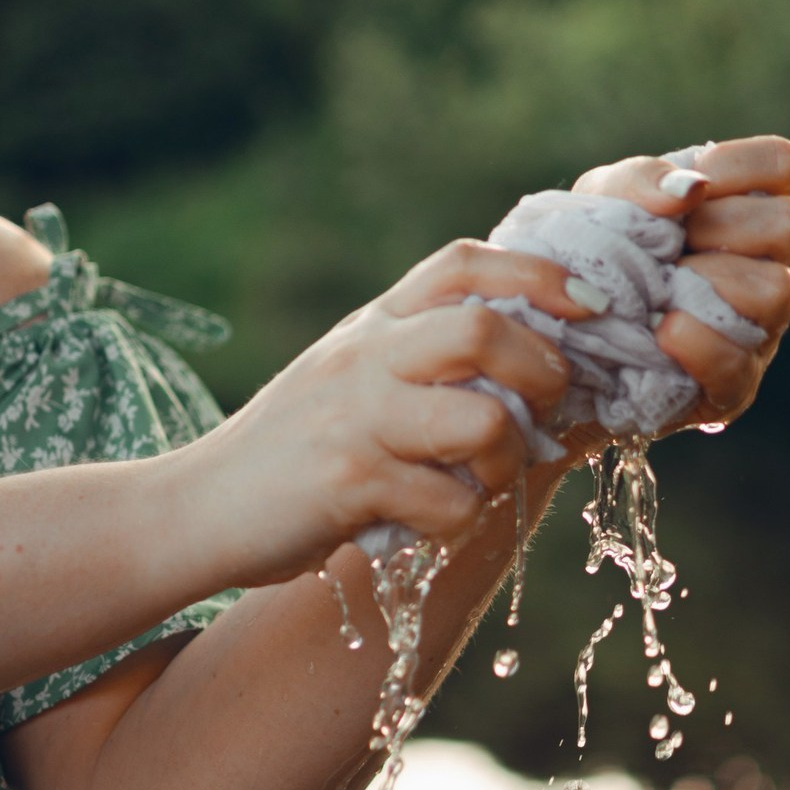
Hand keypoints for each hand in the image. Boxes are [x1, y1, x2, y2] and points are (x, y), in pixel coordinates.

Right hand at [181, 241, 602, 584]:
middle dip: (542, 371)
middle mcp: (363, 356)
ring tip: (477, 482)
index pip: (462, 264)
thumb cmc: (292, 452)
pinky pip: (449, 503)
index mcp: (370, 324)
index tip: (591, 304)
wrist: (198, 508)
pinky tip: (425, 524)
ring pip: (484, 420)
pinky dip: (456, 521)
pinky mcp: (350, 484)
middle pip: (484, 329)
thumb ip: (417, 360)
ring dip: (504, 462)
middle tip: (544, 411)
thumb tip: (526, 364)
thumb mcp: (349, 379)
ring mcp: (355, 418)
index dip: (539, 274)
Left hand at [573, 135, 789, 432]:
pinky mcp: (735, 385)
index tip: (690, 192)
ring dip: (711, 285)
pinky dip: (699, 345)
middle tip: (669, 250)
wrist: (565, 344)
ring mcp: (759, 327)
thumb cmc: (597, 260)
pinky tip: (661, 334)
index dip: (740, 167)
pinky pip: (740, 362)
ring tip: (662, 295)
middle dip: (718, 229)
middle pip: (786, 223)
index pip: (779, 164)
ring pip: (776, 291)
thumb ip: (641, 180)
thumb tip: (692, 187)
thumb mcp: (603, 205)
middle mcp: (767, 265)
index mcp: (743, 210)